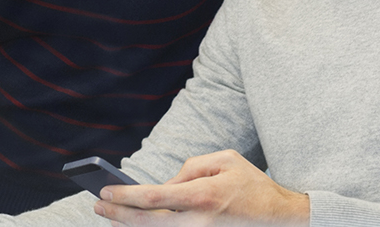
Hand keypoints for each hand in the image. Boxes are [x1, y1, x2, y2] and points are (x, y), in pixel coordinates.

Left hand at [93, 150, 308, 225]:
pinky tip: (136, 225)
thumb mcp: (224, 160)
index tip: (105, 191)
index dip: (126, 196)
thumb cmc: (252, 183)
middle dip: (119, 215)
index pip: (154, 197)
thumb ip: (190, 167)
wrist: (282, 217)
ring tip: (110, 217)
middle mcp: (200, 221)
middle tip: (97, 205)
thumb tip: (165, 184)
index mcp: (203, 195)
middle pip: (149, 223)